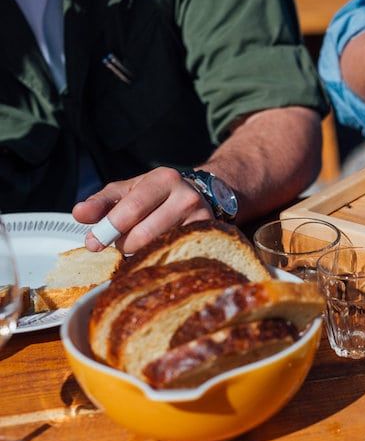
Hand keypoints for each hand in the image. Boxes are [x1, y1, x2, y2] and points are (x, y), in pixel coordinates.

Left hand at [72, 167, 213, 252]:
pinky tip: (155, 254)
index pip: (132, 209)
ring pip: (158, 249)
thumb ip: (101, 202)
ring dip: (140, 254)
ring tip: (140, 246)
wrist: (198, 196)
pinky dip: (158, 260)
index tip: (93, 243)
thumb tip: (79, 214)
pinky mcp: (208, 239)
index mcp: (164, 179)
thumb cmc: (156, 195)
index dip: (109, 229)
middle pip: (144, 234)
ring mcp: (202, 220)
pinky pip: (174, 258)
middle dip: (124, 245)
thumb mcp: (127, 191)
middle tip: (120, 244)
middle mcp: (187, 197)